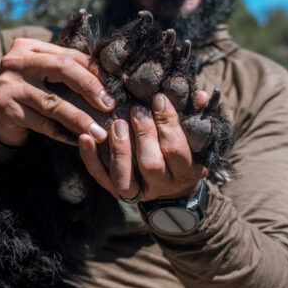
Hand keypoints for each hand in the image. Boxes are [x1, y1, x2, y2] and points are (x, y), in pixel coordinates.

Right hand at [0, 38, 114, 147]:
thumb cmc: (30, 93)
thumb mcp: (45, 76)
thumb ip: (68, 71)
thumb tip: (110, 82)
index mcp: (29, 47)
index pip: (69, 55)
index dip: (94, 71)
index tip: (113, 90)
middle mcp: (16, 61)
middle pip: (61, 68)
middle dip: (90, 87)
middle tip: (110, 106)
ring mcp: (8, 84)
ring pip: (53, 102)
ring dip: (80, 119)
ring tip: (99, 133)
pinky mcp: (4, 107)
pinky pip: (41, 123)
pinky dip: (63, 134)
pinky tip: (78, 140)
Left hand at [79, 90, 209, 200]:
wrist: (174, 190)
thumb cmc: (187, 154)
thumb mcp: (199, 139)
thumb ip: (199, 118)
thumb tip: (202, 96)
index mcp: (186, 172)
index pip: (176, 150)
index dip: (168, 124)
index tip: (159, 99)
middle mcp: (162, 186)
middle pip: (151, 164)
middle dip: (144, 135)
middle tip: (137, 110)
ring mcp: (137, 191)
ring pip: (124, 178)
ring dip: (119, 149)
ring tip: (117, 123)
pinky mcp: (115, 190)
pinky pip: (101, 177)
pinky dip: (91, 158)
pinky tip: (85, 137)